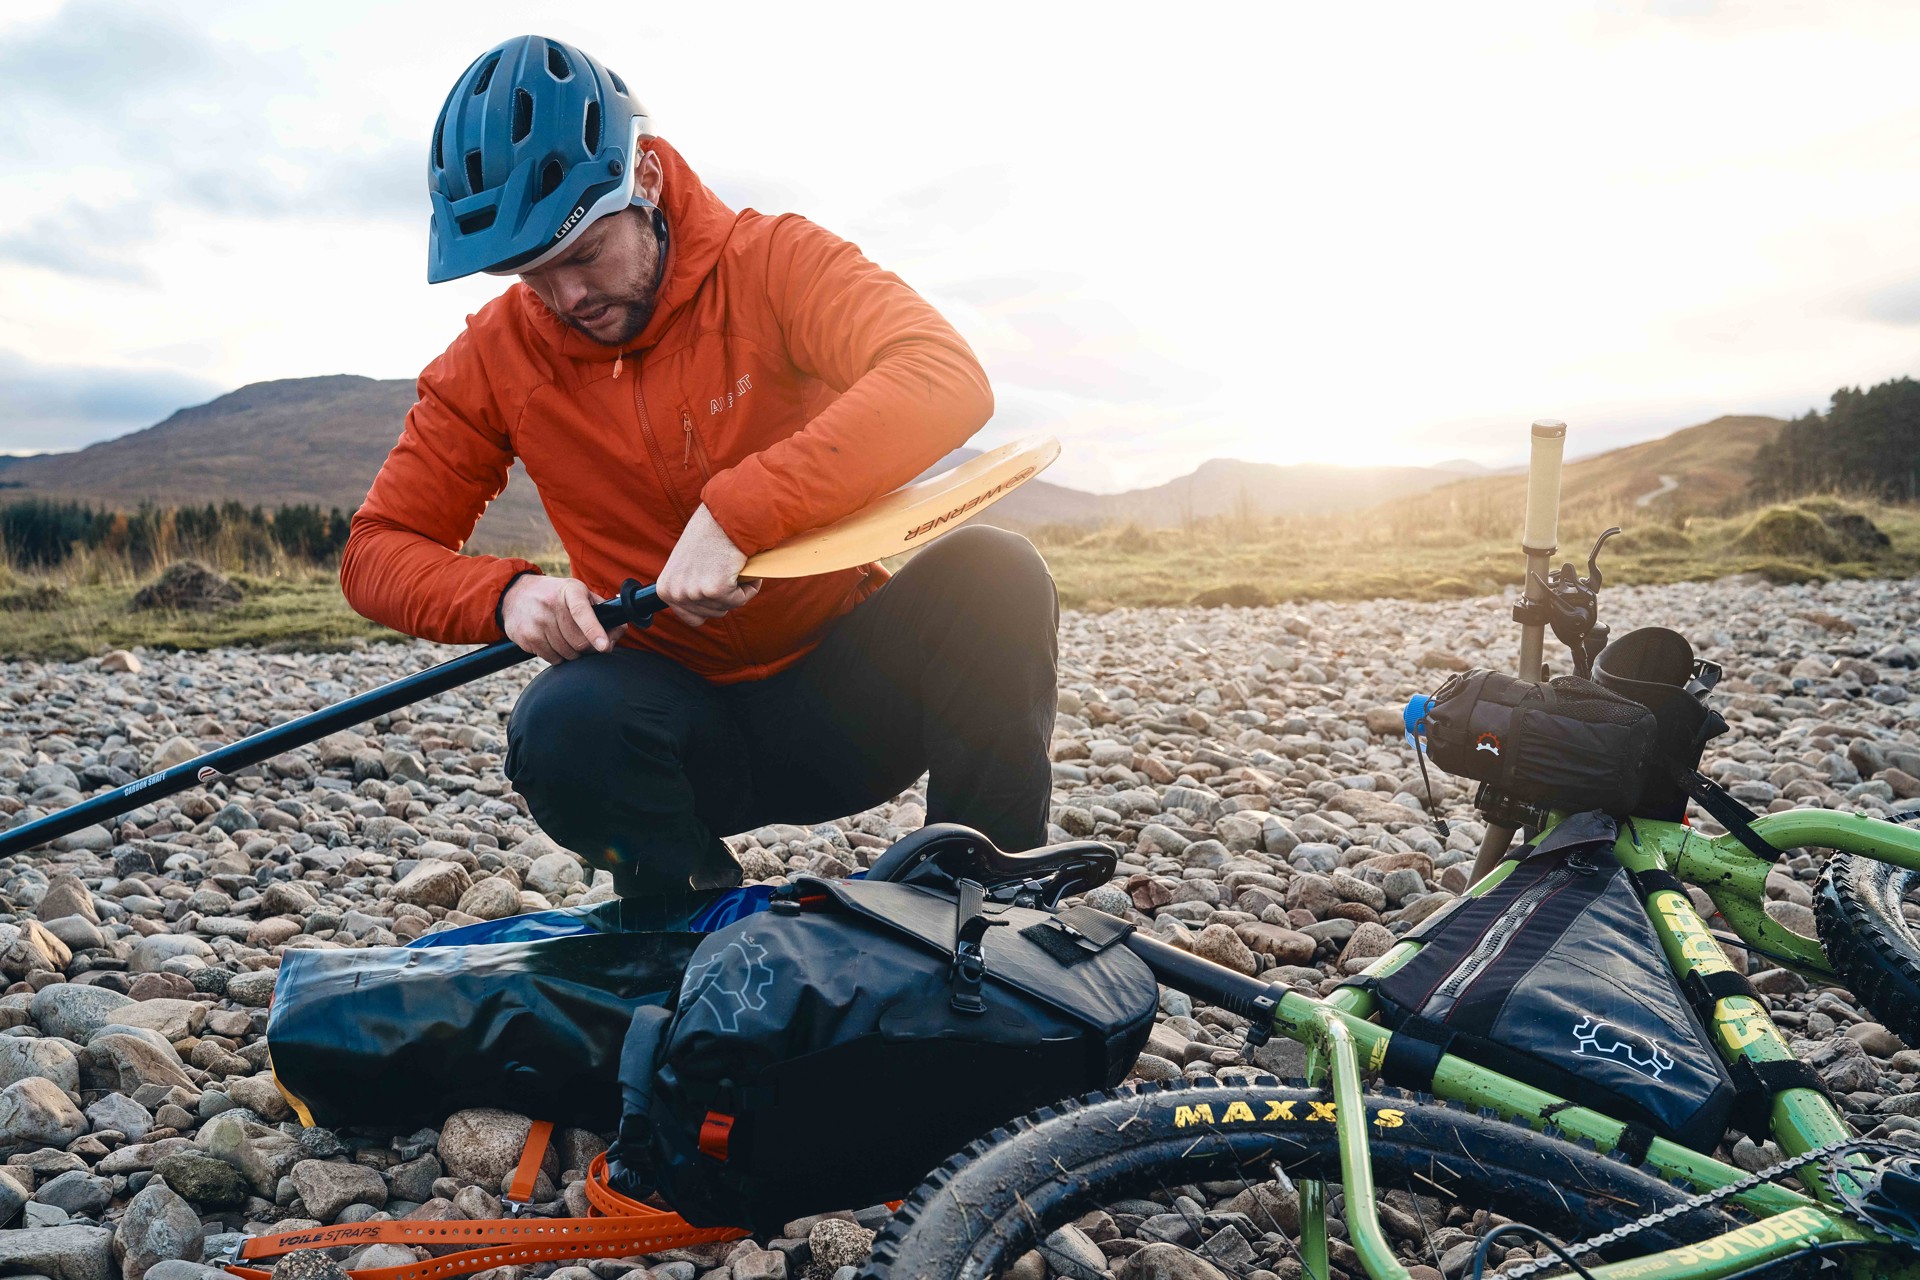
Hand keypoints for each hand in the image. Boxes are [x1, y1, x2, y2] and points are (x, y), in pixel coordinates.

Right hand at [501, 575, 626, 662]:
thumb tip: (620, 627)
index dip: (595, 631)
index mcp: (570, 591)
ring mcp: (537, 622)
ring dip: (573, 653)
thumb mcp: (577, 591)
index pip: (582, 613)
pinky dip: (559, 656)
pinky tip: (554, 642)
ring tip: (567, 639)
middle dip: (589, 648)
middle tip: (589, 643)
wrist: (513, 594)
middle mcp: (551, 605)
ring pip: (567, 653)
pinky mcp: (527, 637)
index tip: (604, 646)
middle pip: (579, 642)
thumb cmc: (554, 595)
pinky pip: (553, 658)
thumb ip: (600, 608)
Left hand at [656, 504, 759, 627]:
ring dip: (737, 590)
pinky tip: (742, 566)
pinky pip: (740, 599)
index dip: (709, 605)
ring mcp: (695, 592)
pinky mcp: (716, 589)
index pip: (691, 618)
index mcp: (665, 589)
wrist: (724, 515)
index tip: (716, 588)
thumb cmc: (708, 533)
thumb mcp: (685, 564)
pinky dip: (749, 586)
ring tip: (733, 567)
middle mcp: (676, 593)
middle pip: (711, 614)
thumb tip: (699, 602)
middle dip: (726, 597)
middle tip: (727, 572)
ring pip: (727, 607)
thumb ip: (687, 585)